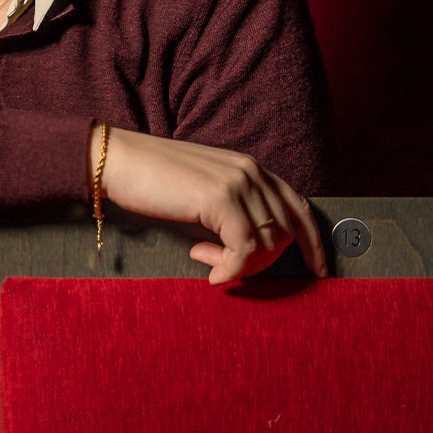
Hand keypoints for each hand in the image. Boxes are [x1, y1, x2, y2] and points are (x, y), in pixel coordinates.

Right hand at [95, 126, 326, 284]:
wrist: (116, 161)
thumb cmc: (150, 179)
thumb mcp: (202, 191)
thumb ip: (230, 209)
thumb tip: (245, 249)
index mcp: (249, 167)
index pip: (298, 207)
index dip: (313, 242)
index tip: (317, 269)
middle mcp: (251, 171)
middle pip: (286, 231)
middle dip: (265, 262)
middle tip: (225, 268)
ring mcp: (237, 183)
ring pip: (268, 243)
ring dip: (242, 266)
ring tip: (207, 262)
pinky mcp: (220, 198)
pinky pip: (244, 249)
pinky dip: (231, 268)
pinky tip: (209, 270)